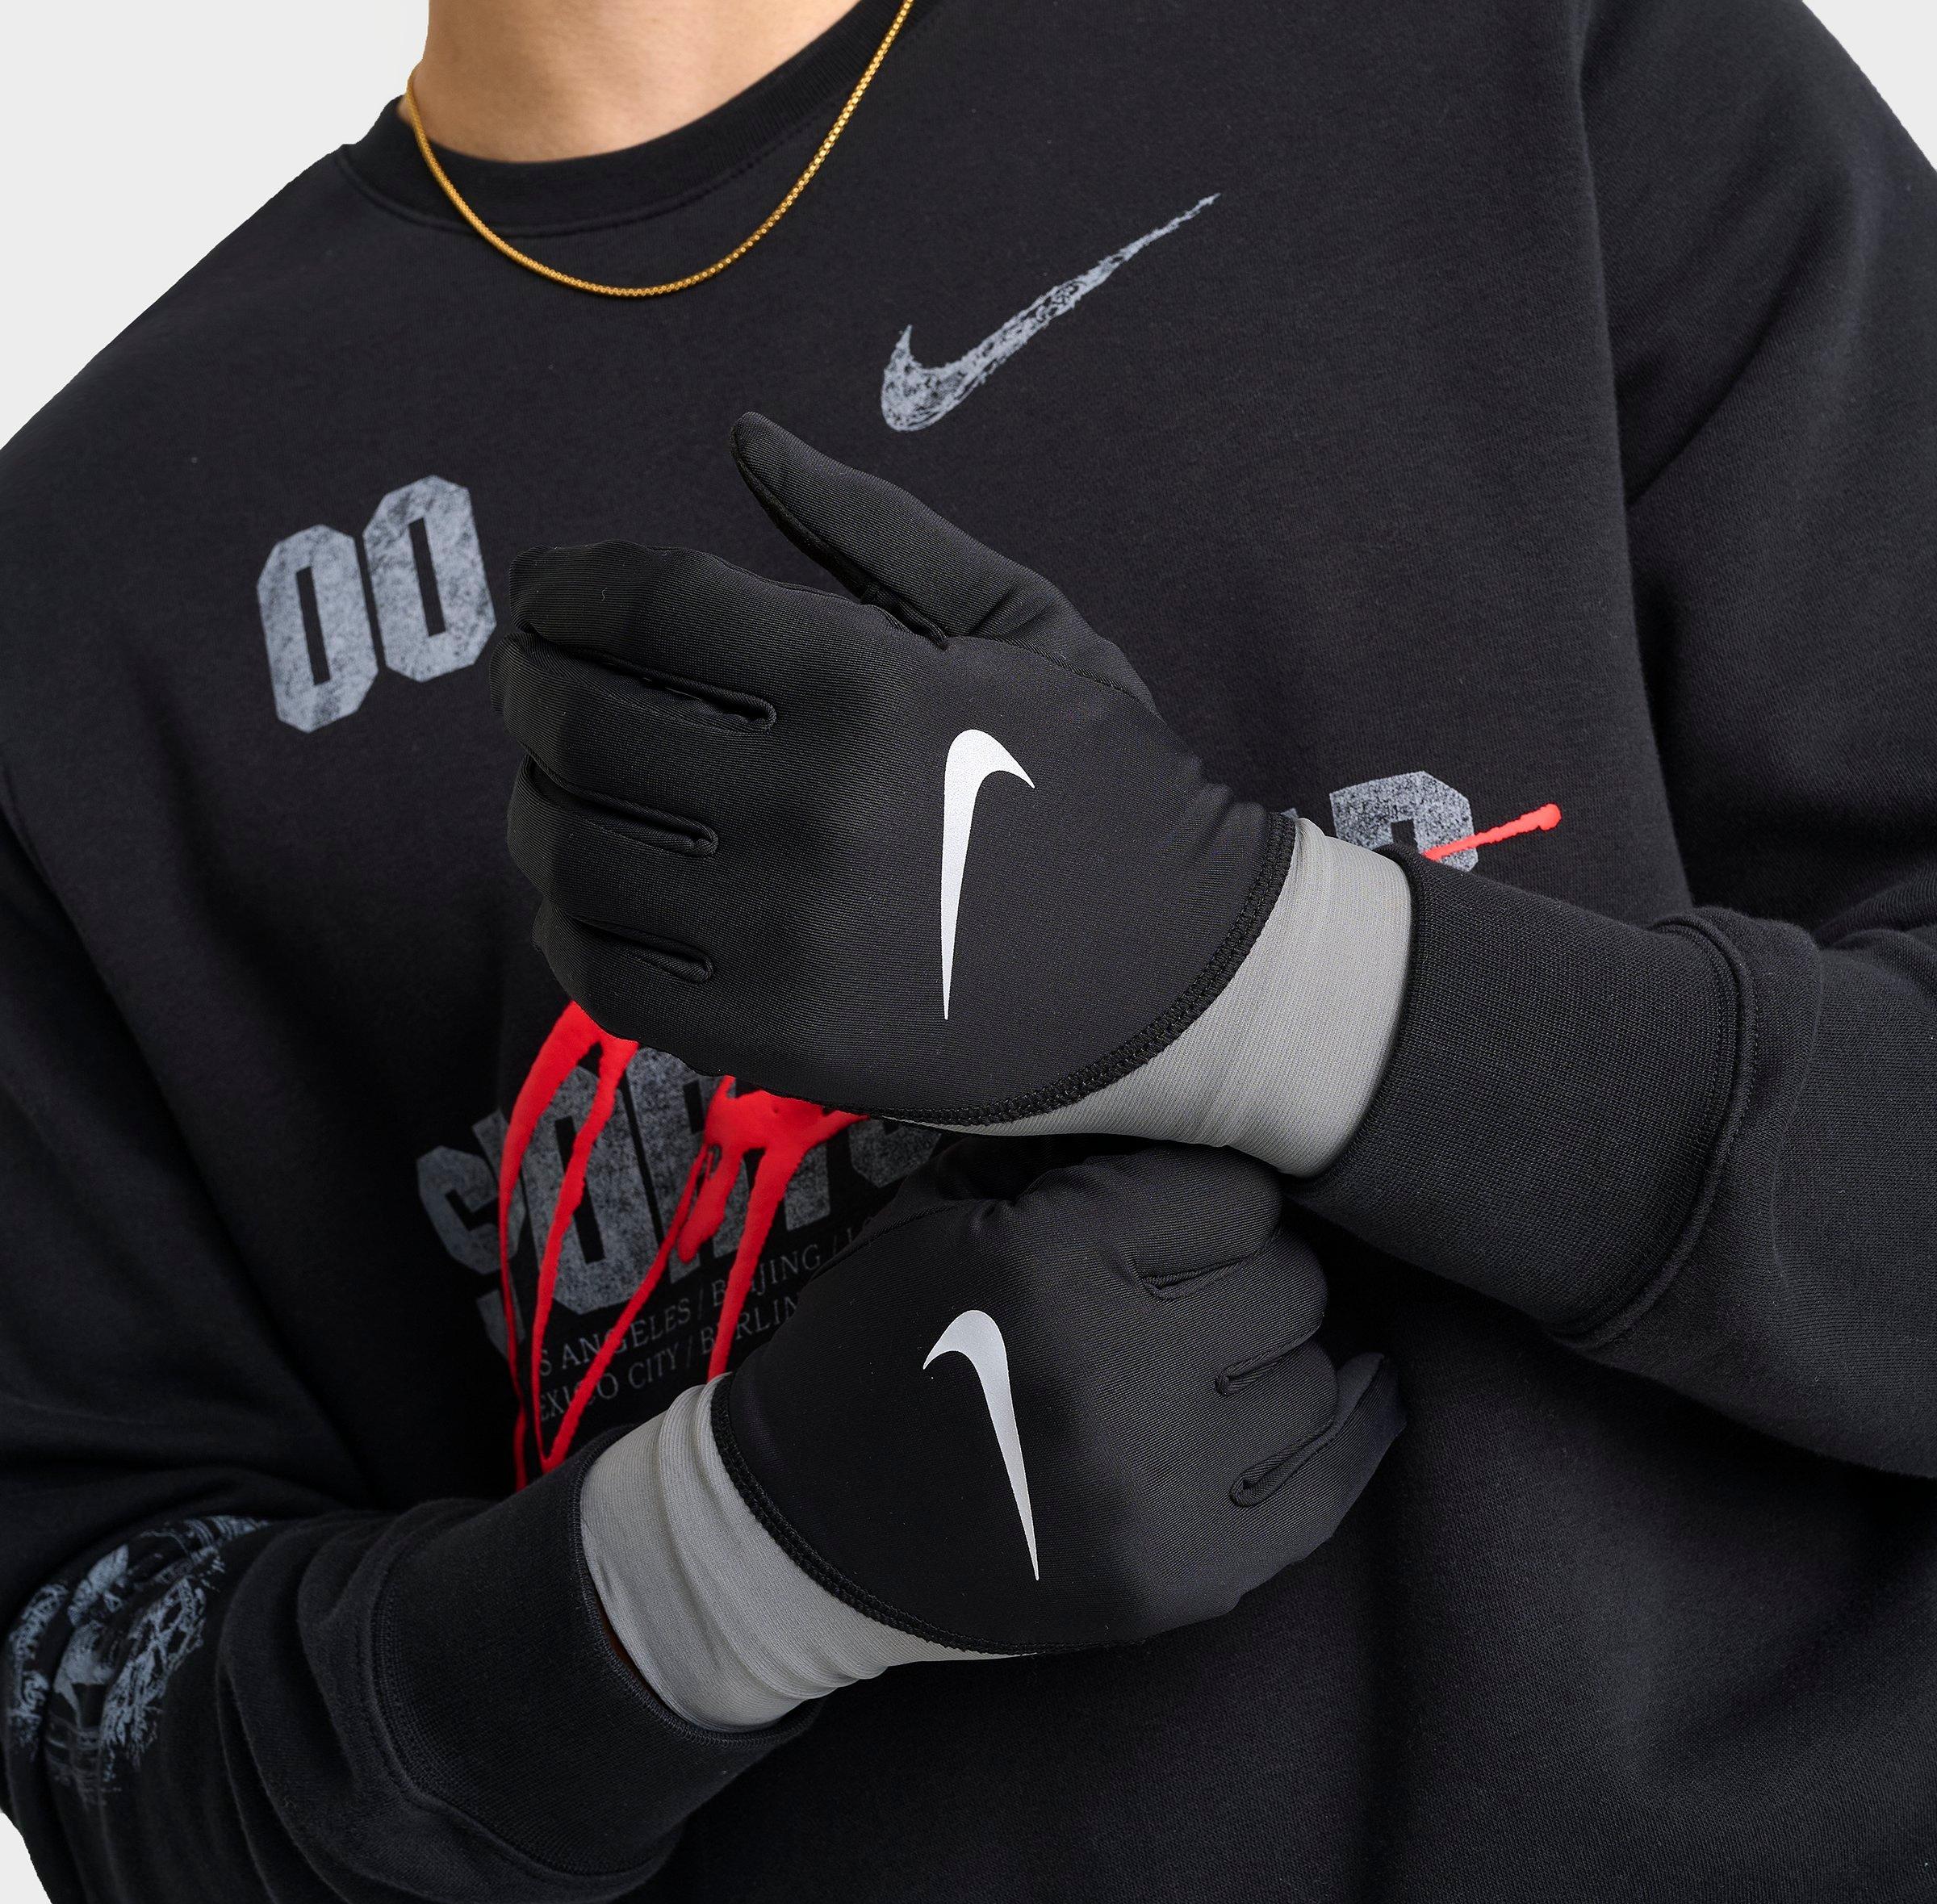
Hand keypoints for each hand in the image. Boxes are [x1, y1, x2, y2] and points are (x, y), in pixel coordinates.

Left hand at [488, 414, 1296, 1123]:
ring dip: (533, 797)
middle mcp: (803, 805)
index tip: (551, 587)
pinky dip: (566, 920)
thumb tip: (743, 437)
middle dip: (529, 680)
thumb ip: (873, 527)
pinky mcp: (772, 1040)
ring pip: (569, 848)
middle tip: (531, 675)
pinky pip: (601, 975)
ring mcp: (778, 935)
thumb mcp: (1022, 623)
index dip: (568, 585)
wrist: (1184, 980)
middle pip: (579, 719)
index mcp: (862, 681)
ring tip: (553, 778)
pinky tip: (589, 888)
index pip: (644, 604)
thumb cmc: (1105, 789)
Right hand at [715, 1138, 1401, 1653]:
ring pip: (1316, 1382)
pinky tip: (1347, 1396)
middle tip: (1214, 1281)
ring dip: (1284, 1354)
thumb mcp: (940, 1215)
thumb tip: (1194, 1111)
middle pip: (1289, 1287)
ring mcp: (1153, 1493)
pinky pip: (1325, 1494)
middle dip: (1258, 1270)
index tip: (1195, 1210)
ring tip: (1235, 1349)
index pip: (1239, 1198)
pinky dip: (1348, 1436)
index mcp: (1048, 1264)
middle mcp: (1113, 1375)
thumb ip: (1067, 1160)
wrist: (810, 1526)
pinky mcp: (1178, 1583)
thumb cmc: (881, 1344)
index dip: (1217, 1197)